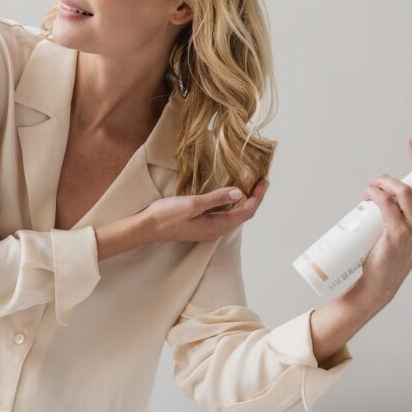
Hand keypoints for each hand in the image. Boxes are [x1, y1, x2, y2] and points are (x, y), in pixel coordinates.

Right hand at [144, 179, 269, 242]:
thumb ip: (216, 198)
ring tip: (249, 185)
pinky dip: (230, 203)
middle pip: (242, 214)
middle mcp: (215, 230)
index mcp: (216, 226)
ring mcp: (207, 228)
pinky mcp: (200, 224)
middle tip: (260, 181)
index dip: (257, 197)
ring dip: (243, 200)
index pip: (246, 212)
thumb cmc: (167, 216)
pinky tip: (227, 193)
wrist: (147, 228)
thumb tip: (239, 192)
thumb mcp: (192, 204)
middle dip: (254, 198)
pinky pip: (222, 214)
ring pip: (232, 214)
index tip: (264, 182)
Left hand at [356, 136, 411, 305]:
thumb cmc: (388, 253)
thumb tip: (380, 187)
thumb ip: (401, 210)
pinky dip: (374, 192)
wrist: (380, 281)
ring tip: (371, 184)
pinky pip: (385, 203)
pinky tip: (368, 194)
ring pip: (402, 190)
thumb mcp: (405, 229)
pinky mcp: (398, 233)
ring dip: (383, 180)